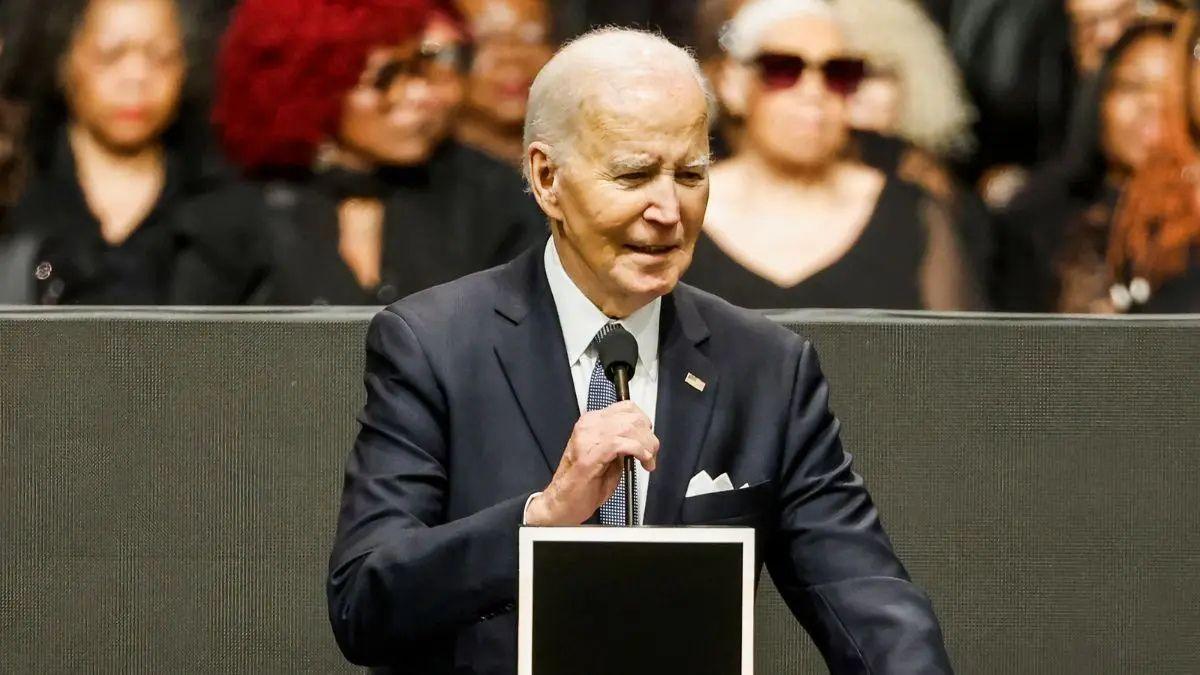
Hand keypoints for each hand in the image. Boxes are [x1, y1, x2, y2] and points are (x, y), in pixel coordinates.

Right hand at [525, 401, 658, 525]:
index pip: (626, 407)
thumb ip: (622, 442)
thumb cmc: (582, 485)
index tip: (648, 439)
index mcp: (591, 422)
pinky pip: (624, 443)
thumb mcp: (607, 457)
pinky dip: (639, 451)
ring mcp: (588, 437)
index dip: (643, 423)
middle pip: (632, 416)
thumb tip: (642, 439)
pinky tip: (642, 461)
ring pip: (630, 427)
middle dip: (648, 436)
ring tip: (647, 461)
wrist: (562, 503)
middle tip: (650, 454)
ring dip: (646, 445)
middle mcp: (589, 425)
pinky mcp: (592, 454)